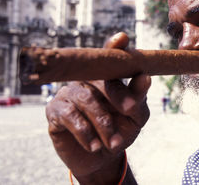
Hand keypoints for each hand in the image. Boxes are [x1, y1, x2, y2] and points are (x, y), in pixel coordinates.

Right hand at [46, 32, 150, 182]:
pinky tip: (94, 145)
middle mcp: (87, 80)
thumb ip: (138, 98)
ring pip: (86, 99)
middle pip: (100, 79)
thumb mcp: (135, 117)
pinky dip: (85, 132)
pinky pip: (68, 115)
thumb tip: (144, 77)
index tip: (122, 39)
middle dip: (118, 95)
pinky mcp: (55, 109)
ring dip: (103, 122)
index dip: (114, 47)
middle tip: (130, 110)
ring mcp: (70, 92)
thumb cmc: (120, 131)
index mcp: (108, 78)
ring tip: (114, 142)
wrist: (101, 159)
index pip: (109, 58)